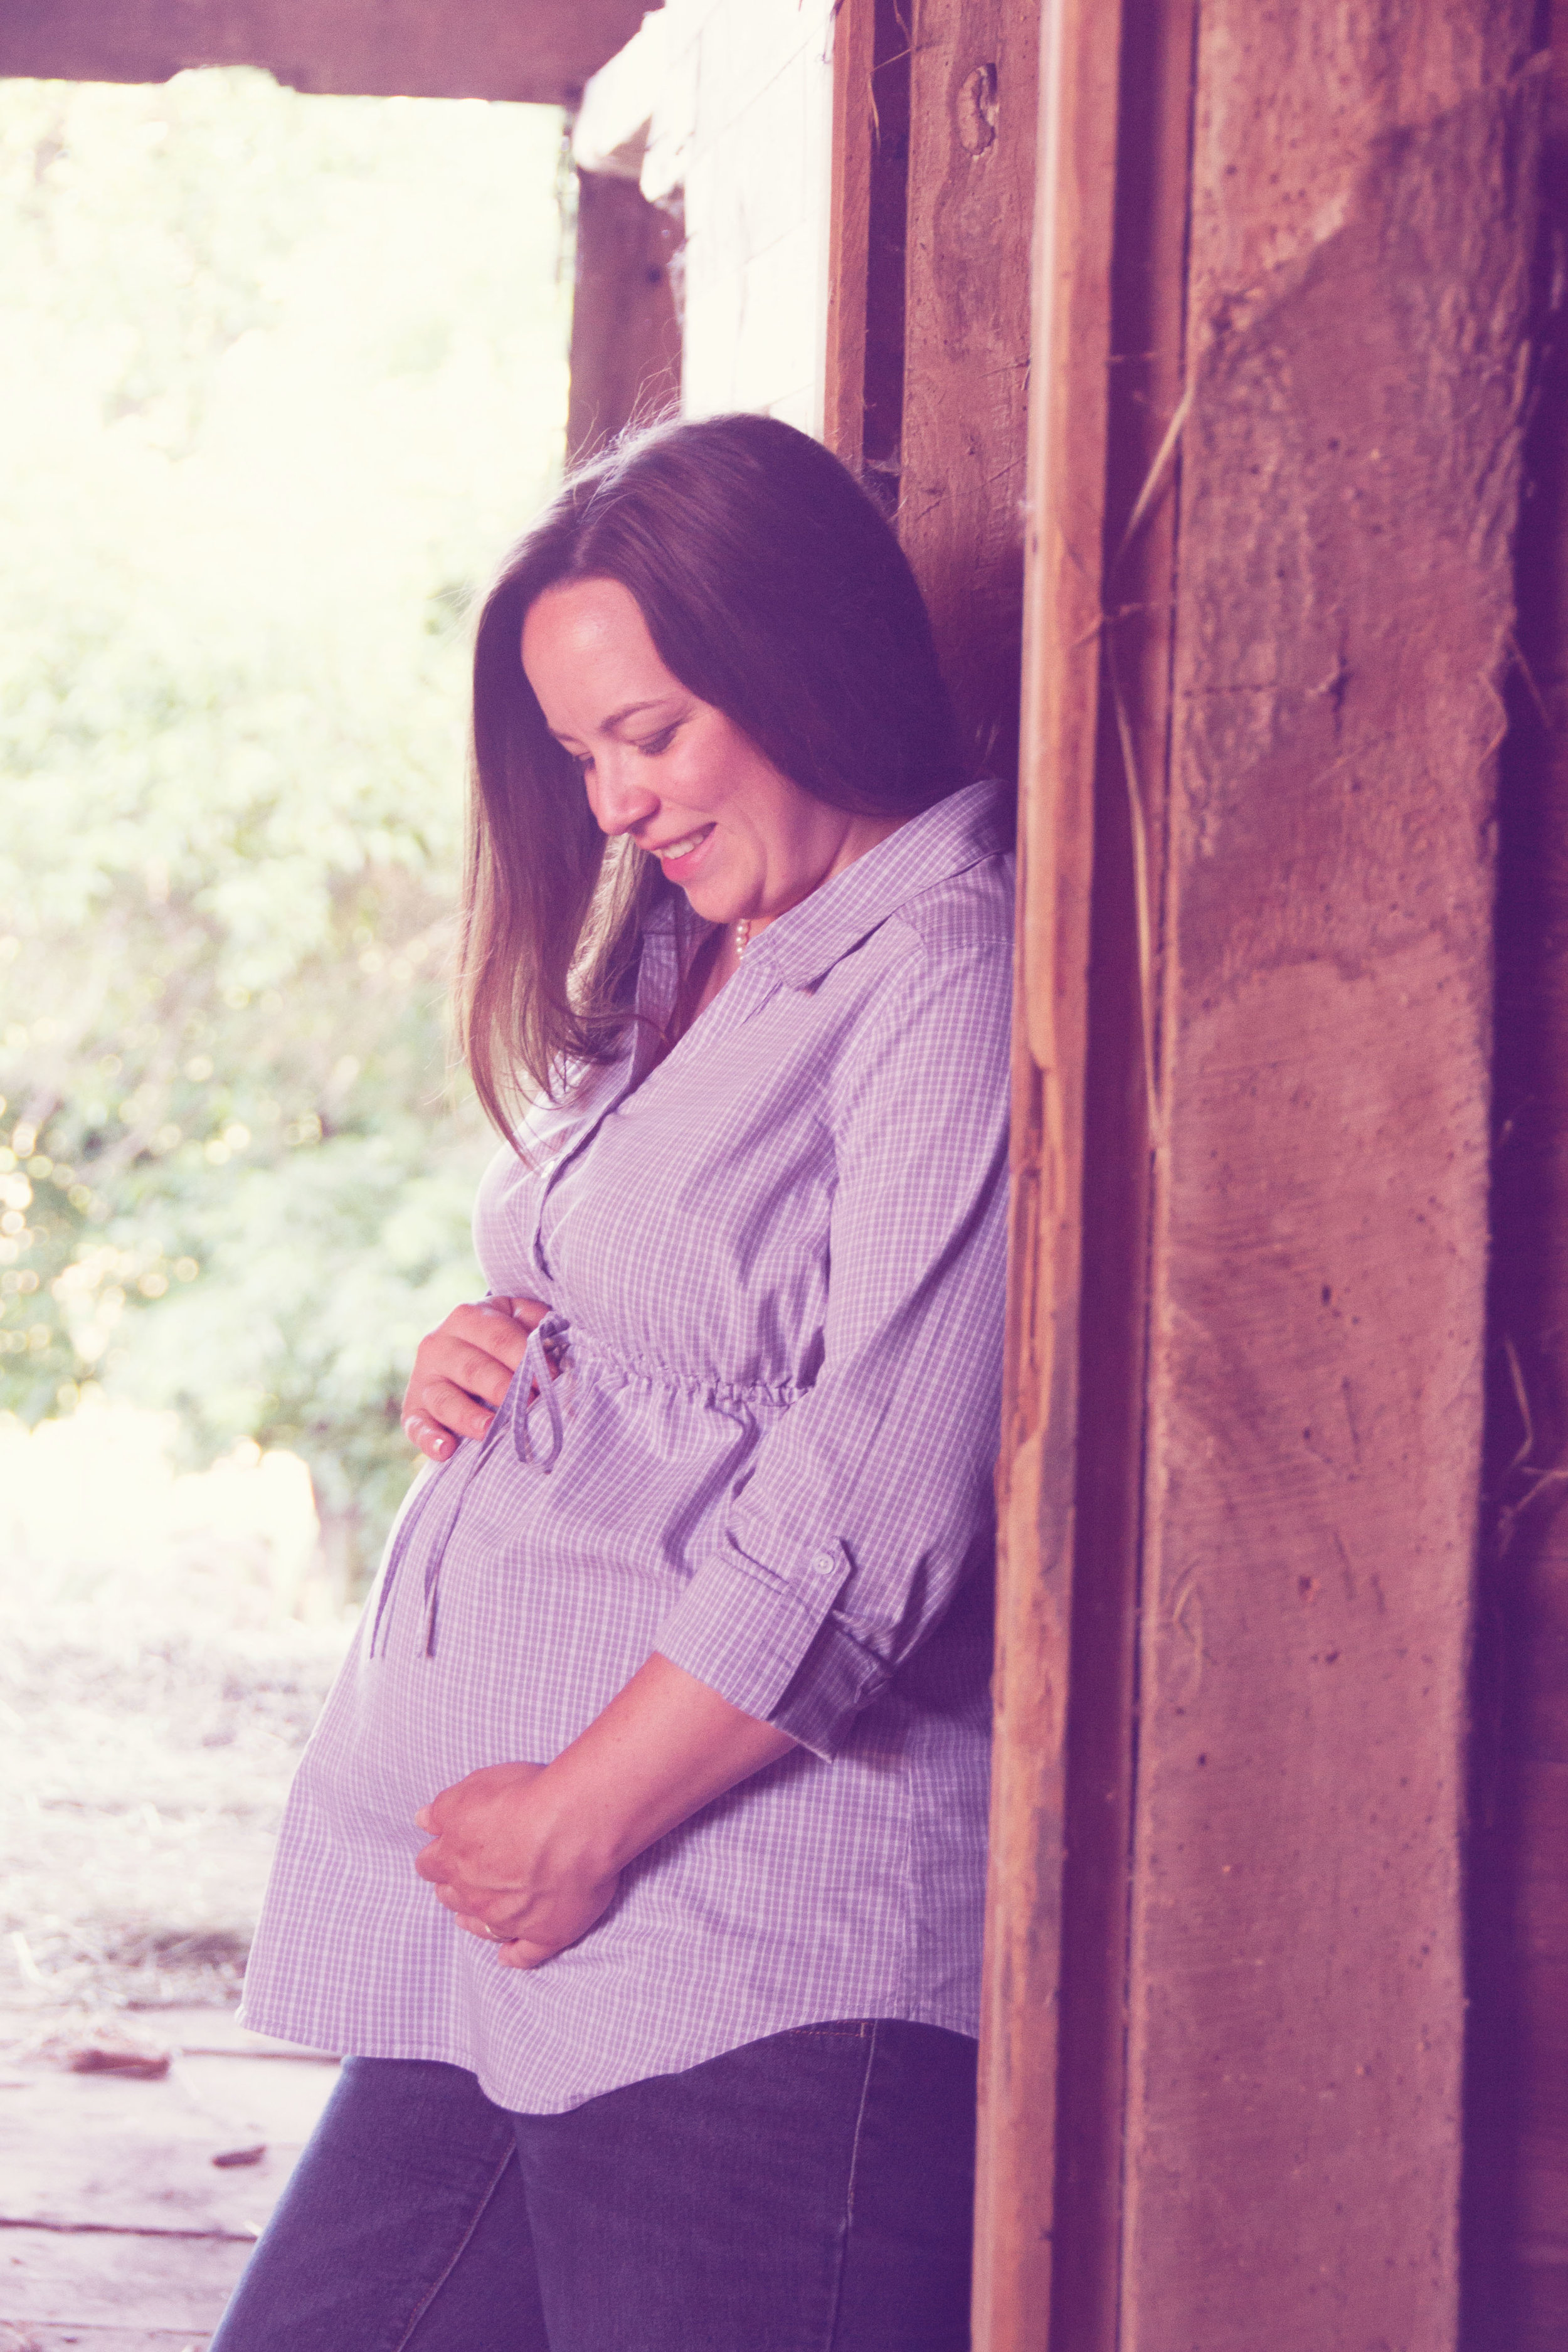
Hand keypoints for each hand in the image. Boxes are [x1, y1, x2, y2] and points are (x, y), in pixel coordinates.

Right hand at [401, 1296, 548, 1462]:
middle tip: (529, 1406)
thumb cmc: (501, 1334)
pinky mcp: (413, 1409)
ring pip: (445, 1399)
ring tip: (491, 1430)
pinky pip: (416, 1426)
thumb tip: (550, 1341)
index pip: (499, 1337)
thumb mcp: (516, 1315)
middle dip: (504, 1389)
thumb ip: (535, 1320)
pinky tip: (447, 1450)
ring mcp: (424, 1378)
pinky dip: (430, 1439)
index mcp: (467, 1317)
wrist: (460, 1348)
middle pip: (474, 1369)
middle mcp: (439, 1344)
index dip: (526, 1358)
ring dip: (469, 1416)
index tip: (551, 1378)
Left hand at [414, 1762, 620, 1969]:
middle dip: (456, 1886)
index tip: (447, 1848)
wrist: (576, 1823)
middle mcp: (476, 1896)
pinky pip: (524, 1955)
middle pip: (453, 1897)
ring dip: (478, 1920)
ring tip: (481, 1913)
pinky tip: (507, 1956)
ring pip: (482, 1928)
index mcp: (454, 1859)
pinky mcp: (546, 1934)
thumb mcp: (472, 1788)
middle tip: (469, 1875)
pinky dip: (514, 1956)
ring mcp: (510, 1920)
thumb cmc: (526, 1797)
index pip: (429, 1864)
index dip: (438, 1855)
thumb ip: (442, 1809)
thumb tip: (422, 1820)